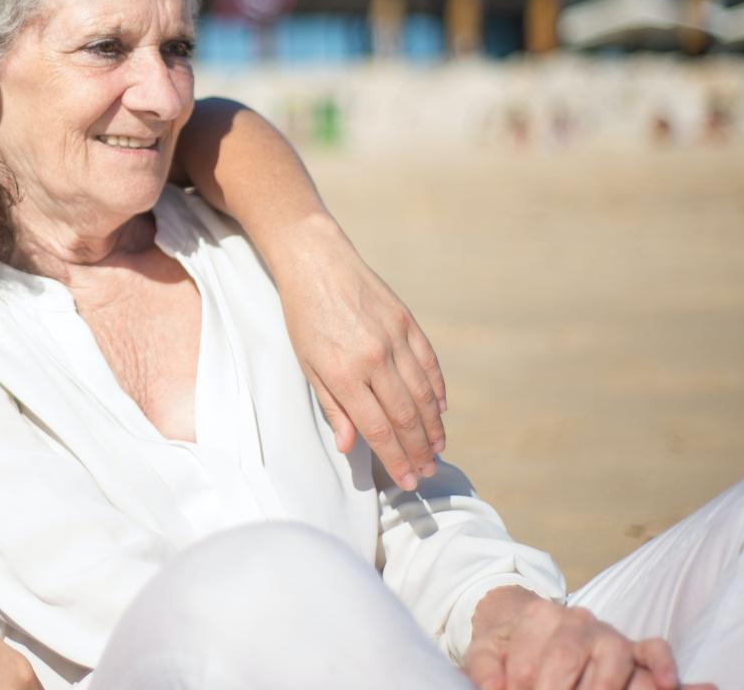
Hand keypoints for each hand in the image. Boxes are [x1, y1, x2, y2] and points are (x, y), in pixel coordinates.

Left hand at [274, 214, 446, 489]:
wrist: (317, 263)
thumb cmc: (304, 318)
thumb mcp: (308, 365)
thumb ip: (332, 406)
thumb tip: (348, 446)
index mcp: (344, 374)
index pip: (378, 429)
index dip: (396, 459)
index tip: (407, 480)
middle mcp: (374, 359)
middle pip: (405, 417)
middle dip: (418, 451)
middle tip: (426, 472)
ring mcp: (395, 339)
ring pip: (423, 395)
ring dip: (432, 427)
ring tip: (437, 450)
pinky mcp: (408, 322)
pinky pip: (429, 364)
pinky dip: (437, 390)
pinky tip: (440, 411)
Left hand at [463, 587, 714, 689]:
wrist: (527, 623)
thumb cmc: (508, 645)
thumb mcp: (485, 652)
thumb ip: (483, 668)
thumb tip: (493, 688)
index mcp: (538, 616)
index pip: (528, 661)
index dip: (521, 688)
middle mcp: (577, 620)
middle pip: (568, 655)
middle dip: (555, 689)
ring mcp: (608, 634)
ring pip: (614, 656)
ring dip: (602, 687)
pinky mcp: (634, 649)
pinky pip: (654, 649)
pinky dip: (662, 665)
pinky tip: (665, 684)